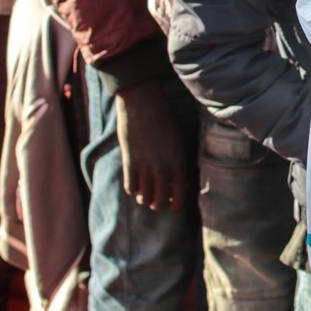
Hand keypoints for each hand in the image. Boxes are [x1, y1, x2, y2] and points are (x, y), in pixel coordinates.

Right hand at [114, 79, 190, 212]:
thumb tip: (178, 183)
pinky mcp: (130, 162)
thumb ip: (178, 162)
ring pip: (144, 198)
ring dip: (145, 199)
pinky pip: (130, 187)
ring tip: (145, 195)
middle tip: (157, 201)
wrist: (143, 103)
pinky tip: (134, 184)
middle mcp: (164, 167)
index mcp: (180, 161)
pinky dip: (133, 190)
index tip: (173, 207)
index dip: (176, 204)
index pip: (180, 194)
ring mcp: (146, 166)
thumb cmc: (164, 119)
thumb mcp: (178, 140)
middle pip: (160, 201)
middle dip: (159, 204)